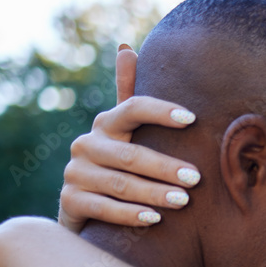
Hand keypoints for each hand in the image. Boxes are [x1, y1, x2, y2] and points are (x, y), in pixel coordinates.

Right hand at [57, 45, 200, 232]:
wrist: (83, 209)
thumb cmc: (116, 167)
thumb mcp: (123, 134)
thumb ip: (128, 97)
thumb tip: (126, 48)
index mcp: (105, 125)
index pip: (132, 109)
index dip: (160, 111)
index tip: (191, 119)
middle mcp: (85, 145)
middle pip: (131, 154)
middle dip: (165, 167)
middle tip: (195, 178)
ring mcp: (75, 173)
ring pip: (120, 184)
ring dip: (154, 192)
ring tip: (183, 201)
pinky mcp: (70, 201)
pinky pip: (103, 208)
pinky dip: (130, 214)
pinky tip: (154, 218)